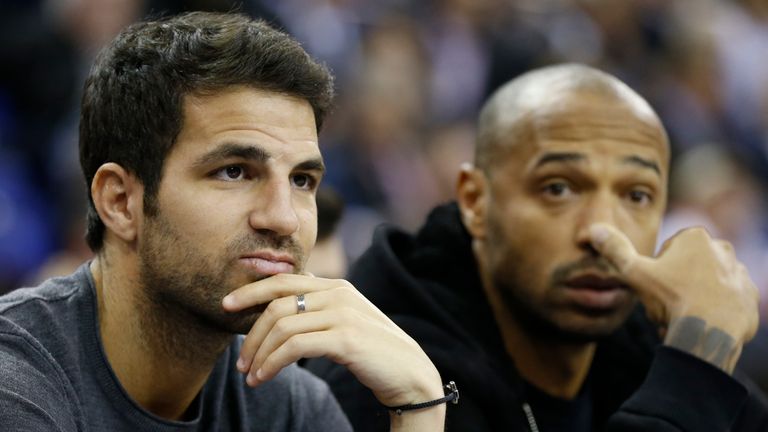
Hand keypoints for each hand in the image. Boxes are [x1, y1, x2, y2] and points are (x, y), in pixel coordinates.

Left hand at [221, 273, 443, 408]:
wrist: (409, 373)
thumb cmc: (373, 351)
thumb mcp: (346, 320)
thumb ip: (321, 305)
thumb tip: (290, 295)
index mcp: (335, 286)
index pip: (284, 280)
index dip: (251, 291)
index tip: (227, 305)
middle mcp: (338, 294)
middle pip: (277, 303)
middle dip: (250, 332)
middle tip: (240, 359)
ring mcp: (342, 314)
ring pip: (282, 326)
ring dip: (259, 354)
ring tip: (251, 375)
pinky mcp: (345, 338)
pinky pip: (294, 346)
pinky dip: (272, 363)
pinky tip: (265, 377)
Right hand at [588, 224, 758, 372]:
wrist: (710, 332)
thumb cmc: (672, 299)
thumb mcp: (635, 273)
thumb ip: (615, 250)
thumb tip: (594, 229)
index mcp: (695, 237)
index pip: (668, 251)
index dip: (656, 272)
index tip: (656, 287)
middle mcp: (723, 249)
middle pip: (687, 268)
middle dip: (676, 285)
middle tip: (667, 305)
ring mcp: (740, 273)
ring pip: (705, 286)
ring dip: (694, 299)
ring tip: (683, 318)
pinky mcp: (750, 297)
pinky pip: (726, 303)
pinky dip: (714, 312)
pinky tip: (702, 324)